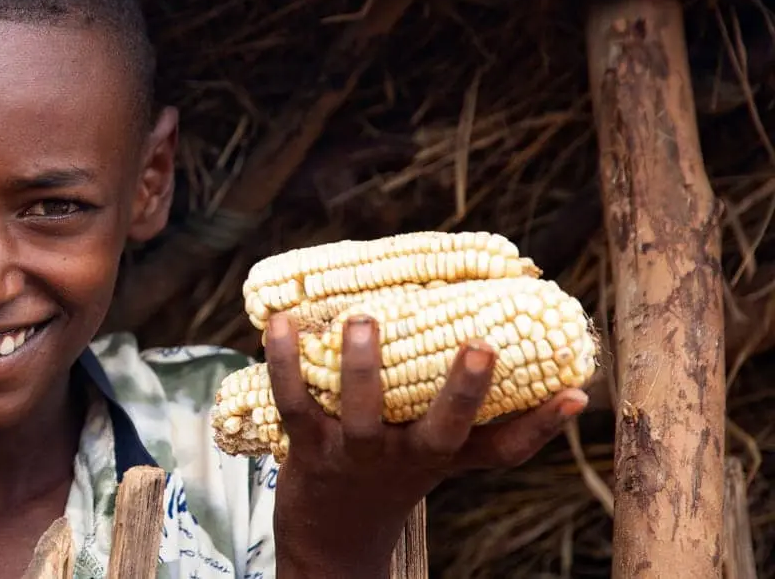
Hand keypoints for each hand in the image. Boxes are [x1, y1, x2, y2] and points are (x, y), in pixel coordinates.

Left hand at [264, 312, 587, 577]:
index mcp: (444, 454)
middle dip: (465, 392)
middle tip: (481, 346)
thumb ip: (485, 419)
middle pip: (444, 432)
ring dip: (362, 367)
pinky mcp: (307, 449)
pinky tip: (280, 322)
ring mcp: (356, 455)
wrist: (332, 537)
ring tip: (363, 319)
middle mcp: (407, 457)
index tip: (576, 392)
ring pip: (362, 414)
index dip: (542, 424)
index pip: (505, 448)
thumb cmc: (392, 476)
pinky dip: (284, 362)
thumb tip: (560, 382)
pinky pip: (294, 403)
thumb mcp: (441, 455)